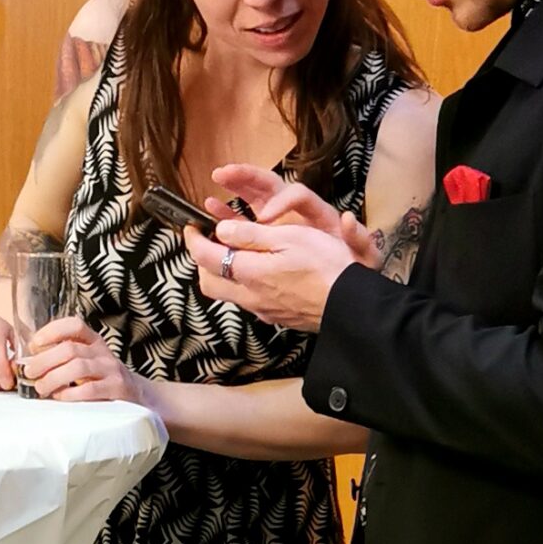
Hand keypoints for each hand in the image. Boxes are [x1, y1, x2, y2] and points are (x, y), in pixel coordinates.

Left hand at [22, 317, 141, 405]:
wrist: (137, 396)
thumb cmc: (102, 380)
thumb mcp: (86, 362)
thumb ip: (64, 358)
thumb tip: (30, 362)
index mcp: (93, 341)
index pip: (74, 325)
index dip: (52, 331)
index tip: (34, 344)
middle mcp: (102, 352)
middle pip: (69, 348)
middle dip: (44, 360)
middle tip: (30, 373)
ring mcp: (110, 369)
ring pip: (77, 367)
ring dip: (54, 378)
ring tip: (41, 388)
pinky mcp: (116, 388)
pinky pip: (90, 388)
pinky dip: (71, 393)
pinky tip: (60, 397)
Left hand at [194, 216, 359, 333]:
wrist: (350, 304)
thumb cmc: (324, 265)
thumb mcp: (288, 238)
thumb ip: (250, 235)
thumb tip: (221, 230)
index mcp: (248, 273)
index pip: (205, 258)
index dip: (194, 240)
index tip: (192, 226)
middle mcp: (249, 296)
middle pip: (209, 283)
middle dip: (203, 261)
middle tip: (209, 241)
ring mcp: (263, 310)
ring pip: (228, 293)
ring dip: (223, 273)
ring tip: (234, 253)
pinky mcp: (277, 317)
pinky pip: (248, 300)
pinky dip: (243, 284)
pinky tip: (259, 272)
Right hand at [210, 163, 379, 266]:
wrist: (347, 288)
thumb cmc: (354, 268)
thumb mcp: (363, 255)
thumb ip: (359, 238)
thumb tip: (349, 219)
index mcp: (317, 215)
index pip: (296, 196)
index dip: (281, 202)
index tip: (266, 217)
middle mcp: (296, 215)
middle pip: (268, 187)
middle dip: (245, 178)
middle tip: (222, 174)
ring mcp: (280, 225)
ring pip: (253, 200)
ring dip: (233, 190)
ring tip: (213, 186)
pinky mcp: (268, 239)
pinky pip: (245, 223)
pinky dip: (229, 215)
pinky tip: (211, 210)